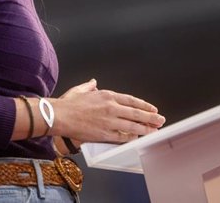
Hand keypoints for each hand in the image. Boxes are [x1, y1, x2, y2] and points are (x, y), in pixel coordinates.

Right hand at [50, 79, 165, 143]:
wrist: (59, 115)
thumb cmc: (68, 104)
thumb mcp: (81, 89)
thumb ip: (90, 85)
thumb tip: (94, 82)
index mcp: (107, 95)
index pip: (132, 101)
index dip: (144, 105)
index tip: (152, 109)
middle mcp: (111, 108)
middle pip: (136, 113)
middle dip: (150, 117)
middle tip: (160, 120)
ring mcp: (109, 122)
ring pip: (132, 126)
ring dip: (145, 128)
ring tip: (154, 130)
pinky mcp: (104, 134)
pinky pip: (121, 137)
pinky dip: (131, 137)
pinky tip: (138, 138)